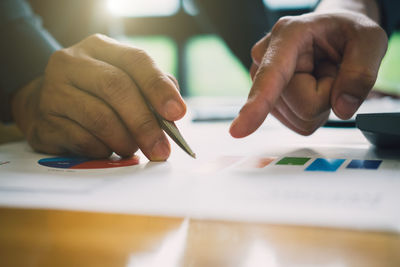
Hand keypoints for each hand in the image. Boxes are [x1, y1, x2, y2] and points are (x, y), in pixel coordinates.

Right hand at [12, 34, 185, 160]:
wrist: (46, 105)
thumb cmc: (96, 94)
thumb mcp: (124, 81)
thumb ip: (151, 91)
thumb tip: (173, 114)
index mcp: (99, 48)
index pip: (135, 60)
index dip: (158, 87)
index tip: (177, 113)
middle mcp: (72, 62)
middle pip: (116, 87)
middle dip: (144, 123)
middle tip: (160, 149)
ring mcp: (53, 91)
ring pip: (99, 118)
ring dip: (124, 140)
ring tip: (132, 149)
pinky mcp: (44, 121)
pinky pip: (83, 140)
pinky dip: (103, 150)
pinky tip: (107, 150)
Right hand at [230, 11, 387, 136]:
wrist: (331, 32)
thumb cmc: (346, 32)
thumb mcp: (369, 40)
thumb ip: (361, 72)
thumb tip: (342, 108)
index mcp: (289, 35)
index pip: (271, 76)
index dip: (257, 104)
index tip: (238, 131)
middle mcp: (266, 57)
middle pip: (302, 106)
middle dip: (326, 95)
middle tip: (332, 70)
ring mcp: (262, 80)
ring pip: (299, 118)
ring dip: (319, 103)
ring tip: (321, 75)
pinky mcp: (269, 99)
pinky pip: (297, 123)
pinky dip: (312, 110)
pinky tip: (311, 86)